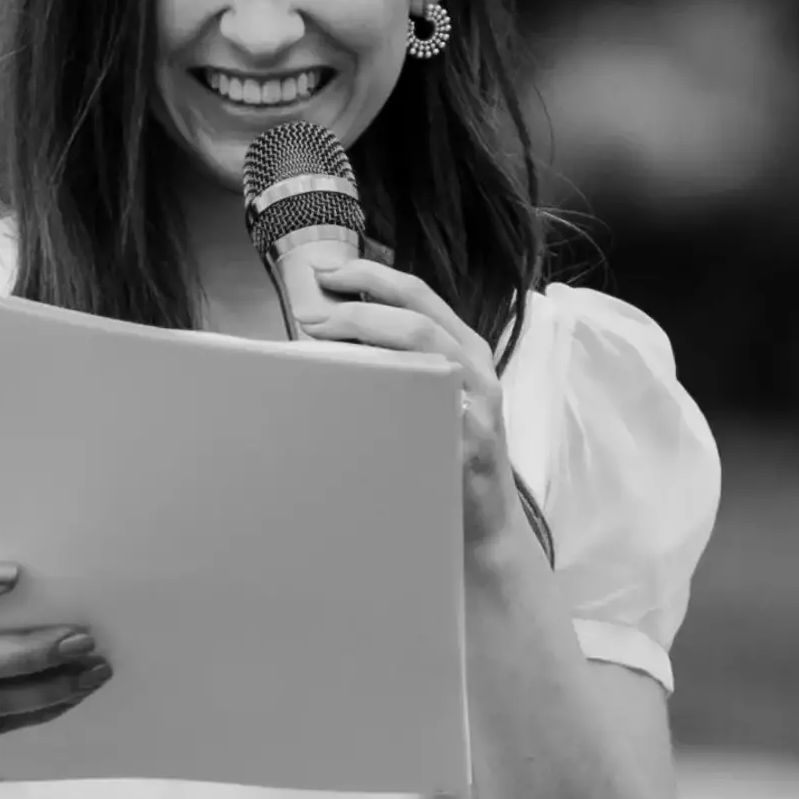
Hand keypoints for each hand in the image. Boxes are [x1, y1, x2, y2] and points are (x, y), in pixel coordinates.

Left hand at [289, 253, 526, 570]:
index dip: (370, 275)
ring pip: (423, 346)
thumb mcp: (434, 398)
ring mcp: (478, 404)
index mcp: (467, 348)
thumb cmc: (449, 459)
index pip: (419, 293)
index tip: (325, 271)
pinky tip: (350, 387)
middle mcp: (477, 367)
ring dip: (365, 336)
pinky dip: (387, 387)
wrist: (487, 528)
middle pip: (417, 313)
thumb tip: (333, 337)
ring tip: (321, 339)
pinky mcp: (470, 441)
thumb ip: (402, 365)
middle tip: (311, 310)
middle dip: (358, 304)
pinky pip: (427, 401)